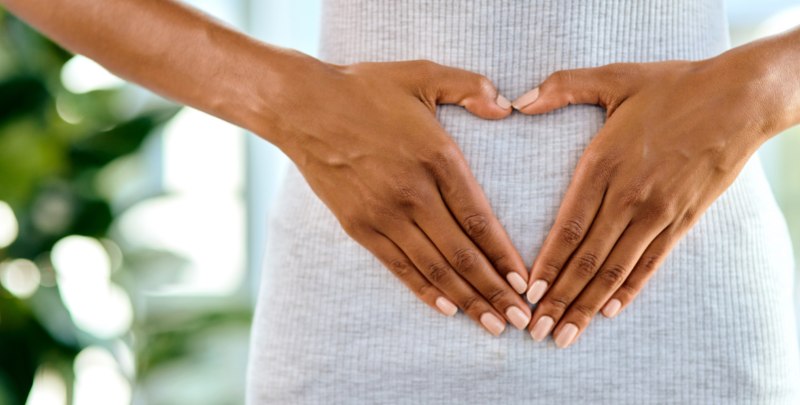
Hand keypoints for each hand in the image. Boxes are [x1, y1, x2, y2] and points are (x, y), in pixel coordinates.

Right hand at [272, 58, 531, 334]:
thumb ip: (470, 87)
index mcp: (437, 158)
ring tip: (493, 324)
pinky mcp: (360, 226)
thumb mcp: (422, 74)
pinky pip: (399, 266)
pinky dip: (425, 291)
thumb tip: (507, 108)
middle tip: (522, 320)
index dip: (505, 256)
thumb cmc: (365, 89)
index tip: (525, 282)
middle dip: (495, 291)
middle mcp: (413, 193)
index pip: (480, 219)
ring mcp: (384, 214)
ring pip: (434, 267)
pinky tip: (447, 309)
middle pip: (463, 254)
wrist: (302, 107)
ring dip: (467, 300)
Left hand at [513, 39, 799, 346]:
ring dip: (587, 304)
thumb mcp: (614, 77)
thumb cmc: (673, 86)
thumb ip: (563, 87)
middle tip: (536, 331)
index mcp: (603, 164)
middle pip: (587, 259)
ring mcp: (658, 211)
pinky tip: (609, 310)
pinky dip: (629, 290)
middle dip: (558, 299)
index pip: (566, 227)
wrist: (741, 97)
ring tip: (566, 334)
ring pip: (616, 269)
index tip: (526, 293)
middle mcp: (628, 195)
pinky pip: (652, 263)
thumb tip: (518, 100)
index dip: (545, 265)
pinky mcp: (683, 219)